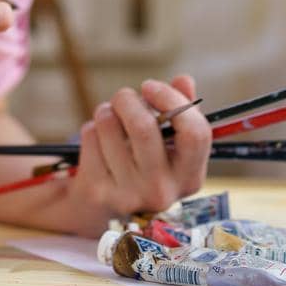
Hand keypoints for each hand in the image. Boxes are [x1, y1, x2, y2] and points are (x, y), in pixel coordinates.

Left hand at [70, 74, 210, 217]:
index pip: (195, 134)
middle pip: (144, 127)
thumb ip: (181, 110)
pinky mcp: (98, 192)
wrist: (102, 205)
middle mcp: (162, 191)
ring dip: (106, 110)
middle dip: (128, 99)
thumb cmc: (142, 162)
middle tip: (123, 97)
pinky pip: (90, 137)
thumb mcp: (168, 142)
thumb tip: (184, 80)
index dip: (173, 100)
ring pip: (110, 125)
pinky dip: (91, 128)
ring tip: (109, 118)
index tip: (150, 86)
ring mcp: (129, 194)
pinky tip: (97, 141)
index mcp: (189, 177)